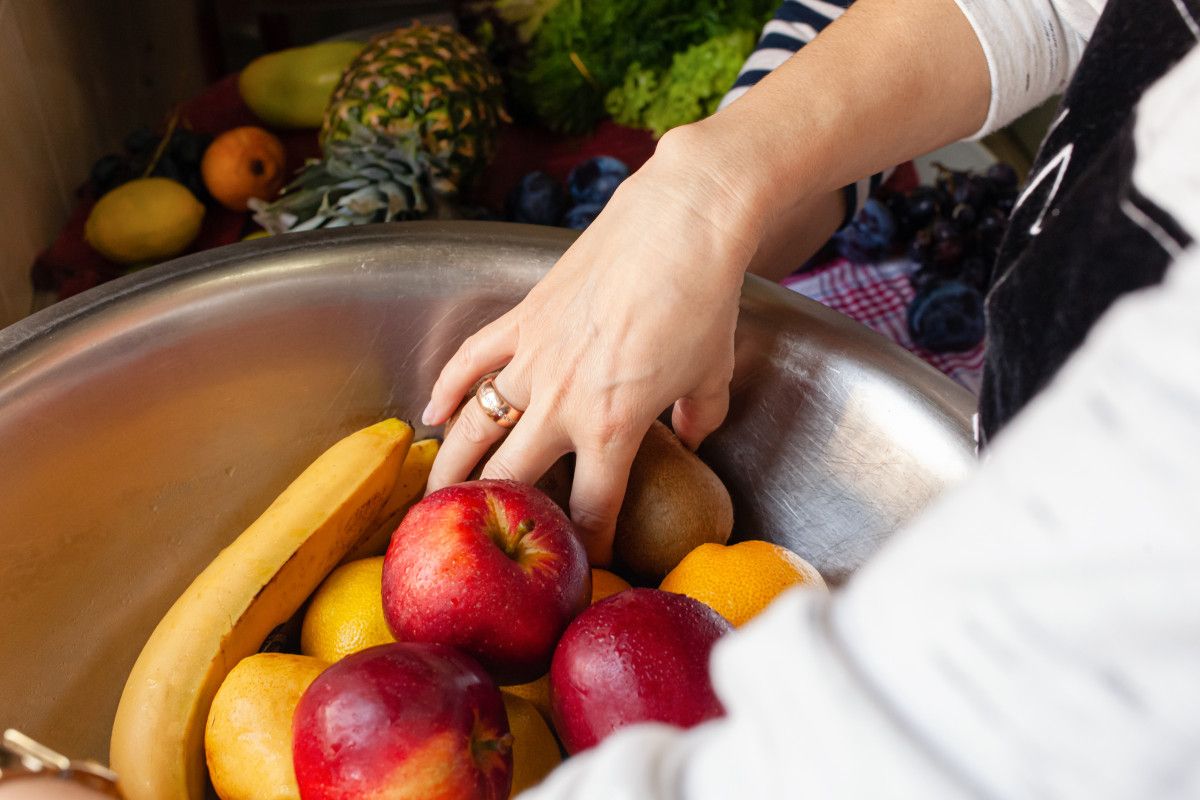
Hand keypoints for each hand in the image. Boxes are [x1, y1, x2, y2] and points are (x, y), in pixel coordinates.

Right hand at [422, 127, 765, 562]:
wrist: (680, 224)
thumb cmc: (703, 301)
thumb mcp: (713, 375)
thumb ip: (700, 418)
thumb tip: (692, 439)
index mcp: (613, 428)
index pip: (590, 508)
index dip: (587, 545)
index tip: (583, 561)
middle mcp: (561, 402)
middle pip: (511, 480)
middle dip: (495, 518)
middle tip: (484, 539)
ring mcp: (533, 358)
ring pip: (473, 428)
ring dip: (450, 468)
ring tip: (434, 500)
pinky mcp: (521, 317)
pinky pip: (470, 360)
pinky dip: (447, 388)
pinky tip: (432, 414)